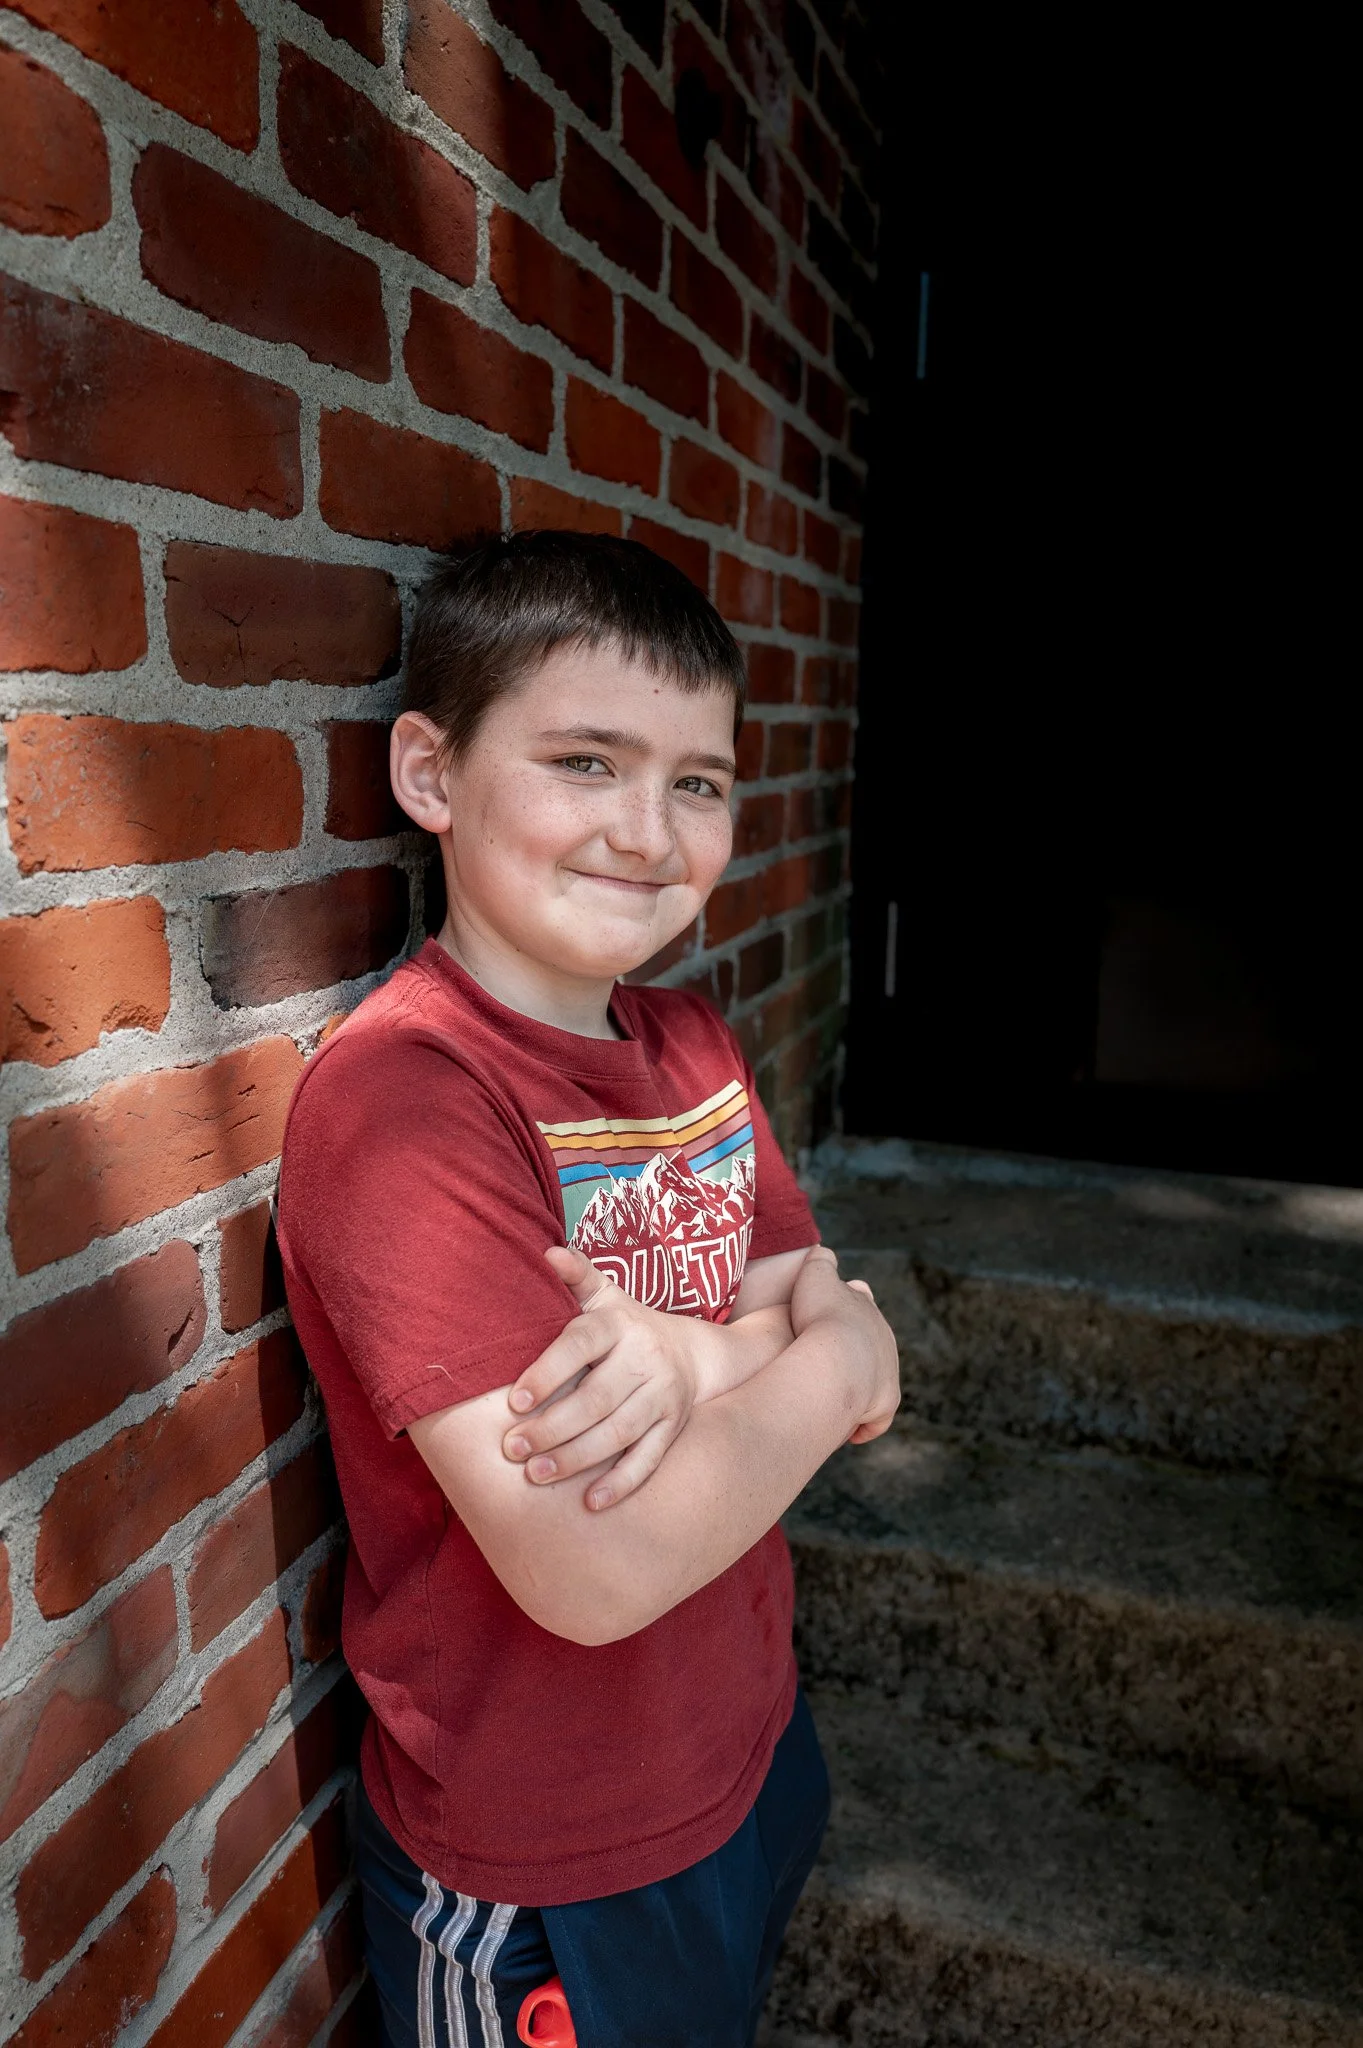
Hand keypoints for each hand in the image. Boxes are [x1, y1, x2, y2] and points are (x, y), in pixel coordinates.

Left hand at [501, 1246, 720, 1510]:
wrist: (694, 1351)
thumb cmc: (627, 1325)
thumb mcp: (606, 1296)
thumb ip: (577, 1276)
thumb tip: (547, 1253)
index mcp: (619, 1324)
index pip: (580, 1345)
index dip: (547, 1373)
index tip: (513, 1401)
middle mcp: (645, 1359)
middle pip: (596, 1399)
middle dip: (552, 1427)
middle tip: (512, 1448)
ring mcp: (663, 1396)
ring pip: (618, 1434)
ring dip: (576, 1458)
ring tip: (536, 1475)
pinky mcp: (673, 1428)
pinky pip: (649, 1460)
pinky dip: (622, 1483)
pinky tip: (591, 1502)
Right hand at [789, 1245, 899, 1444]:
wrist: (838, 1357)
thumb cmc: (821, 1317)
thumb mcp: (815, 1276)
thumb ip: (820, 1260)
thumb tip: (822, 1251)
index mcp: (866, 1310)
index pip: (861, 1305)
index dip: (845, 1310)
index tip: (830, 1316)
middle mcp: (883, 1339)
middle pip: (871, 1343)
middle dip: (853, 1349)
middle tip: (827, 1359)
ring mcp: (887, 1372)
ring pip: (875, 1379)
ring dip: (858, 1387)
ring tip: (834, 1394)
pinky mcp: (884, 1403)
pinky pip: (876, 1419)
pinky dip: (864, 1425)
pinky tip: (850, 1431)